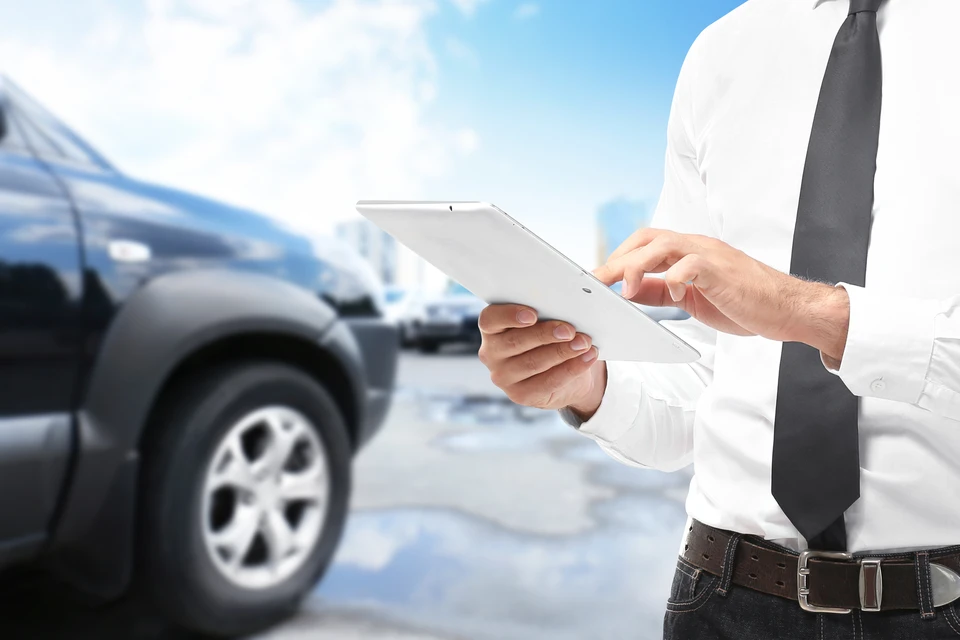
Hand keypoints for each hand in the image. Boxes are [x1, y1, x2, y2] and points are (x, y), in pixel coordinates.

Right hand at [477, 304, 606, 415]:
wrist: (560, 371)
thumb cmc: (550, 337)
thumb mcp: (546, 319)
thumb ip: (550, 308)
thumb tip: (579, 296)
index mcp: (492, 329)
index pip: (490, 320)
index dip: (509, 316)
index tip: (533, 314)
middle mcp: (491, 353)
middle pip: (515, 342)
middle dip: (545, 334)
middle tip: (569, 330)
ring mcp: (503, 377)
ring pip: (533, 363)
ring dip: (562, 352)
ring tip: (584, 343)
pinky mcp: (520, 395)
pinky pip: (547, 382)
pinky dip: (571, 369)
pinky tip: (586, 358)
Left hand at [592, 228, 849, 360]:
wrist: (786, 308)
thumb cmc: (741, 302)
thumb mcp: (690, 298)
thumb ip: (659, 291)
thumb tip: (626, 292)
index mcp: (687, 252)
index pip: (643, 244)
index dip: (616, 258)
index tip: (594, 279)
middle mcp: (696, 246)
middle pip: (646, 238)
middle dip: (618, 259)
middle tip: (598, 283)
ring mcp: (710, 255)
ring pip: (663, 245)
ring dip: (637, 266)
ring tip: (625, 291)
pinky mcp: (723, 270)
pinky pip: (691, 264)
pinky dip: (675, 279)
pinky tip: (673, 297)